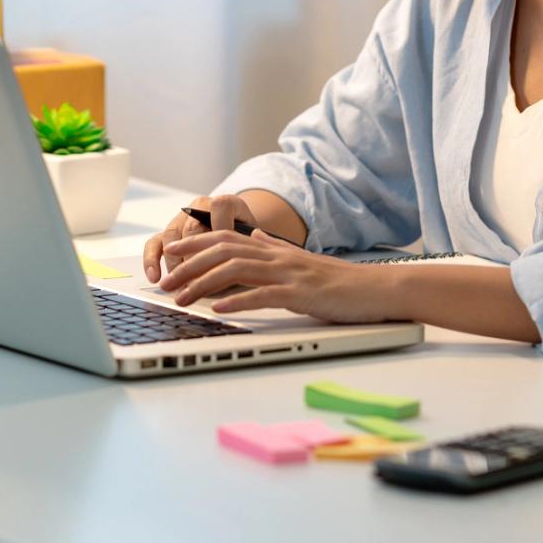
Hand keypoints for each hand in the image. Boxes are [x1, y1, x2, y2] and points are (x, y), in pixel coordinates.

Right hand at [143, 193, 256, 281]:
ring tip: (180, 286)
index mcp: (227, 203)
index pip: (220, 207)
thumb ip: (246, 251)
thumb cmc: (248, 243)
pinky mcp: (168, 234)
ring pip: (171, 235)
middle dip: (195, 258)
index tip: (224, 254)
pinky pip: (154, 243)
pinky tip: (155, 277)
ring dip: (175, 264)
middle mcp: (201, 206)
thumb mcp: (253, 243)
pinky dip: (151, 260)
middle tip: (198, 282)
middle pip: (193, 228)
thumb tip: (231, 276)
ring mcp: (182, 218)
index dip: (221, 229)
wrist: (238, 234)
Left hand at [156, 231, 398, 322]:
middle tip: (165, 282)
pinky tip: (218, 308)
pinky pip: (263, 294)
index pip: (227, 237)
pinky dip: (237, 300)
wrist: (376, 289)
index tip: (171, 250)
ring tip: (182, 298)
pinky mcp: (301, 294)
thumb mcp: (302, 260)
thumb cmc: (340, 281)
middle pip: (224, 251)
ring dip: (204, 284)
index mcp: (276, 249)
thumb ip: (275, 247)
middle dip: (189, 265)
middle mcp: (278, 256)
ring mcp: (289, 273)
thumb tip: (256, 234)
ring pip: (237, 270)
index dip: (196, 242)